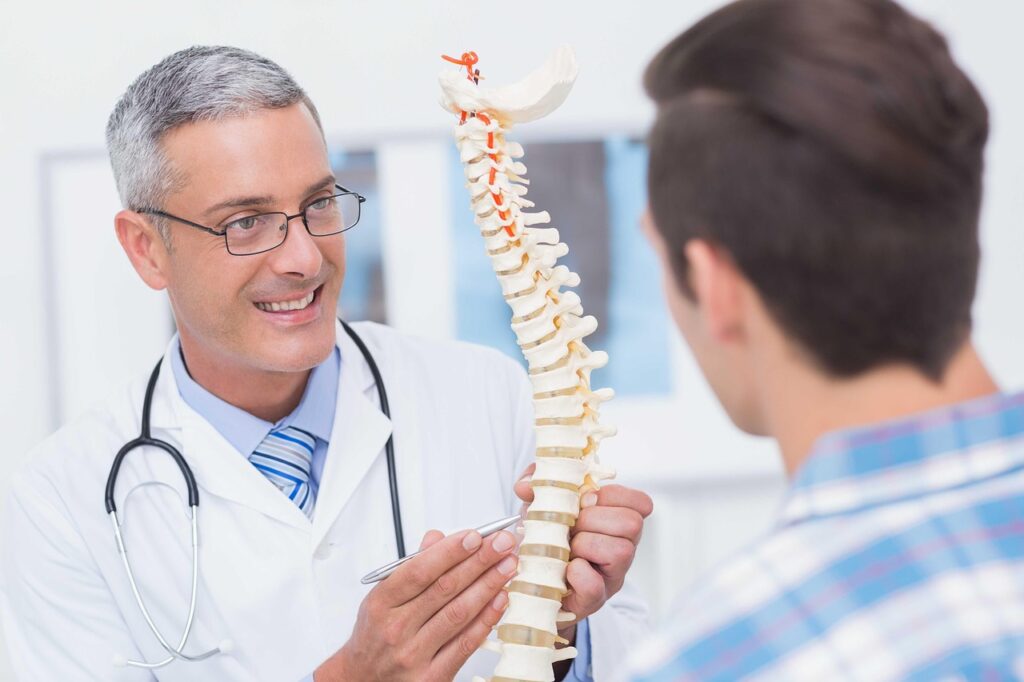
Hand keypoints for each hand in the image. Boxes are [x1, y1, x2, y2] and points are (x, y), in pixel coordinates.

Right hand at [315, 527, 517, 681]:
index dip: (450, 551)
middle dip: (479, 561)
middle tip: (502, 543)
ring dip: (488, 585)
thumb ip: (411, 567)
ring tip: (508, 565)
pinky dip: (486, 619)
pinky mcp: (433, 676)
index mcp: (381, 603)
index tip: (475, 536)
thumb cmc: (375, 636)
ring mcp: (414, 654)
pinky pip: (465, 644)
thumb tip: (437, 538)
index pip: (419, 571)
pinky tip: (500, 599)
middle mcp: (396, 629)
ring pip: (459, 613)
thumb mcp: (382, 598)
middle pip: (444, 588)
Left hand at [514, 465, 652, 635]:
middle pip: (632, 523)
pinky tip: (565, 570)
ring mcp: (612, 576)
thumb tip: (526, 485)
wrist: (532, 580)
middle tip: (571, 527)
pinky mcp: (594, 600)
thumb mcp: (541, 502)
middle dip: (594, 519)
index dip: (611, 496)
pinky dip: (577, 573)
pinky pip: (595, 586)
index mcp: (616, 521)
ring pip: (621, 551)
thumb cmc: (545, 538)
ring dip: (585, 544)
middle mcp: (623, 547)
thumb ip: (535, 482)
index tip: (585, 501)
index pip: (640, 503)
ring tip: (567, 549)